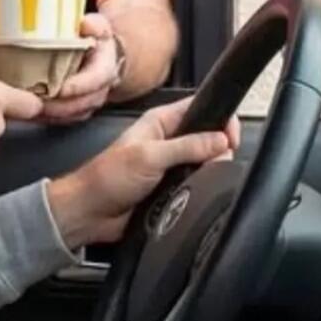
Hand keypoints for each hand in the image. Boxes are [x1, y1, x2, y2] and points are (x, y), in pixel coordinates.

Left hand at [41, 13, 118, 124]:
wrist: (103, 57)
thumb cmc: (95, 40)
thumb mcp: (97, 27)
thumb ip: (94, 25)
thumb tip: (86, 24)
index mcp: (106, 66)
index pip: (97, 79)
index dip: (80, 85)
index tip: (61, 88)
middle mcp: (101, 89)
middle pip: (83, 103)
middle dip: (60, 105)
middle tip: (37, 101)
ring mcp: (89, 102)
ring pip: (73, 115)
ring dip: (51, 115)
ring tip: (30, 107)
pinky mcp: (77, 111)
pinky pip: (64, 120)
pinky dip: (47, 119)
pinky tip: (30, 114)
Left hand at [47, 96, 239, 246]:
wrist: (90, 212)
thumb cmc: (106, 178)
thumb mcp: (148, 157)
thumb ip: (186, 146)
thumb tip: (220, 140)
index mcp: (160, 122)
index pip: (200, 108)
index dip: (220, 118)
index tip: (230, 138)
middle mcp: (168, 140)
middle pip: (209, 138)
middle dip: (218, 151)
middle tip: (212, 163)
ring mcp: (171, 165)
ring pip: (206, 164)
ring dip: (208, 173)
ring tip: (196, 181)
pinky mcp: (172, 187)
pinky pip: (198, 185)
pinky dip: (201, 189)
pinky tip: (194, 194)